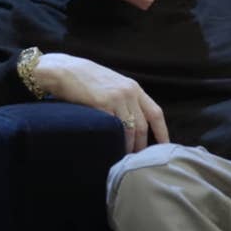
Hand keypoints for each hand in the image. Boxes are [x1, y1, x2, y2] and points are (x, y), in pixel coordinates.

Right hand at [33, 53, 168, 152]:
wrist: (64, 70)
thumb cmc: (86, 79)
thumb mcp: (113, 84)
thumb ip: (126, 99)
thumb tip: (134, 123)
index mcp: (134, 88)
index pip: (156, 113)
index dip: (162, 132)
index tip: (166, 147)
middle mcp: (129, 93)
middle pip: (143, 126)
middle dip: (143, 146)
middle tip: (139, 160)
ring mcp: (116, 98)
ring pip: (131, 130)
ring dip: (130, 147)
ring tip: (126, 159)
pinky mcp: (101, 105)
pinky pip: (114, 129)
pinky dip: (116, 142)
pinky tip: (113, 150)